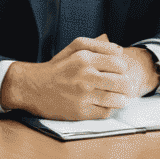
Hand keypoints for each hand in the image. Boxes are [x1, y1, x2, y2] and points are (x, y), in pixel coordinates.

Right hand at [2, 36, 159, 120]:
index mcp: (85, 58)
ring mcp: (83, 96)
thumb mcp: (75, 47)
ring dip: (120, 99)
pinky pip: (106, 113)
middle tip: (122, 86)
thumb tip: (120, 51)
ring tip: (115, 96)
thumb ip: (99, 45)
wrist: (33, 87)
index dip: (122, 69)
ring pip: (118, 100)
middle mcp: (85, 77)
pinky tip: (102, 104)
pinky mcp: (80, 112)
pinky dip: (108, 109)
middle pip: (123, 83)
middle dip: (126, 85)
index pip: (120, 64)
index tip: (118, 72)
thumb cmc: (58, 67)